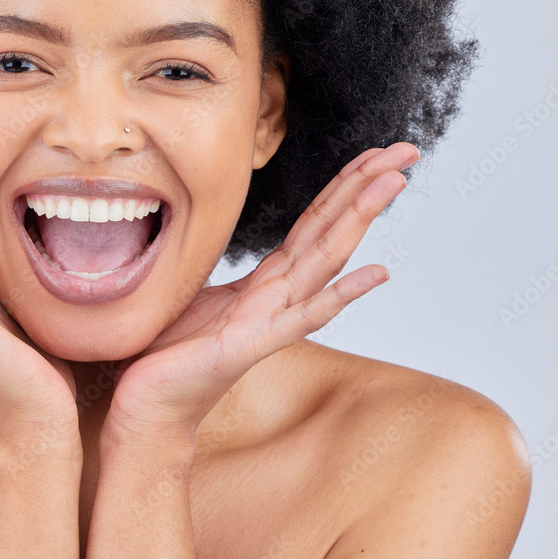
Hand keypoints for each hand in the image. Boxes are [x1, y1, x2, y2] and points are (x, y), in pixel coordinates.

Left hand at [100, 142, 420, 448]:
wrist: (150, 409)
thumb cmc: (168, 354)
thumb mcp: (191, 291)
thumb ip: (216, 266)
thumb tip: (202, 229)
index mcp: (265, 280)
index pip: (314, 221)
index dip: (345, 183)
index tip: (377, 152)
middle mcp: (278, 295)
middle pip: (331, 229)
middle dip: (368, 185)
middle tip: (407, 149)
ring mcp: (272, 318)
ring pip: (325, 259)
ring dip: (360, 218)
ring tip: (393, 182)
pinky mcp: (253, 344)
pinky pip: (304, 316)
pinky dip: (342, 294)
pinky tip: (377, 273)